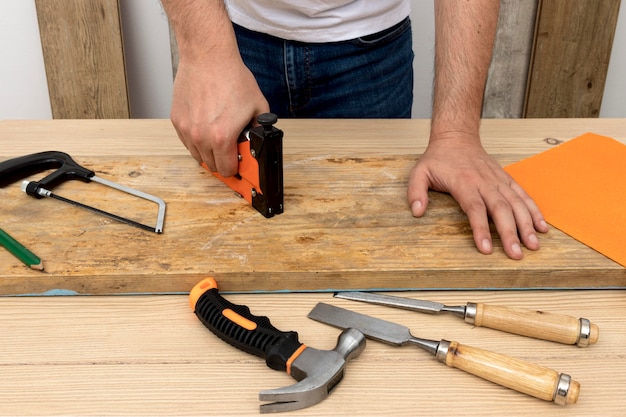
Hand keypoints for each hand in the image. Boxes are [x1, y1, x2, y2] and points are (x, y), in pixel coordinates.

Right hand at [170, 56, 268, 175]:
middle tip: (231, 149)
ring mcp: (186, 129)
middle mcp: (200, 136)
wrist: (207, 57)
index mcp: (221, 137)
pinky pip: (186, 141)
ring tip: (219, 138)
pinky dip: (196, 140)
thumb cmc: (232, 77)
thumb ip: (260, 129)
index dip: (235, 169)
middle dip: (223, 161)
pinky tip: (206, 128)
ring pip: (197, 155)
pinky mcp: (177, 120)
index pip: (226, 170)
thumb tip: (259, 142)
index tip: (239, 164)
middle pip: (211, 165)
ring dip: (209, 152)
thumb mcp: (258, 106)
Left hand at [407, 132, 548, 259]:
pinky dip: (534, 210)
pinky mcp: (506, 179)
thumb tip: (416, 211)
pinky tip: (541, 226)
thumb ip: (416, 191)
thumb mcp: (419, 172)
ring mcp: (498, 180)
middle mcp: (484, 182)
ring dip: (527, 224)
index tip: (486, 248)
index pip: (474, 208)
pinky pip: (523, 195)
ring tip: (533, 245)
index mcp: (463, 182)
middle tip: (516, 254)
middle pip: (500, 209)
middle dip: (510, 233)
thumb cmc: (438, 158)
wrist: (457, 137)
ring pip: (516, 203)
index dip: (481, 229)